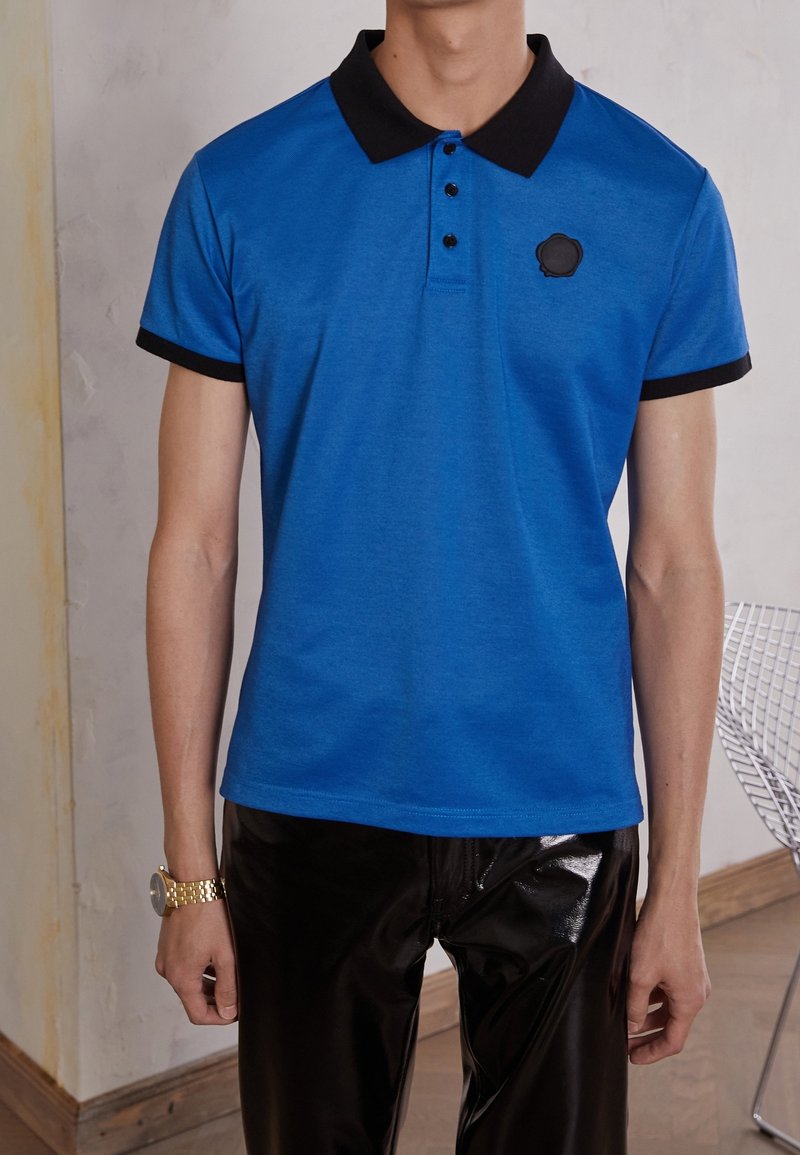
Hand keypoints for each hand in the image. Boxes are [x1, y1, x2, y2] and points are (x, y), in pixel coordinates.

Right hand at [155, 899, 238, 1024]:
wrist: (193, 886)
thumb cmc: (209, 916)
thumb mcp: (226, 955)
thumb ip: (227, 987)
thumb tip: (227, 1011)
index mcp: (181, 978)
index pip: (197, 1014)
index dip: (218, 1018)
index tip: (234, 1012)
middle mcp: (168, 972)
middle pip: (192, 1000)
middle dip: (214, 1001)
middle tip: (235, 995)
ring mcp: (165, 959)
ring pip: (188, 984)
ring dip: (207, 986)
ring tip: (228, 977)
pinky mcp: (166, 948)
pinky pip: (182, 968)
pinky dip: (198, 971)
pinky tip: (214, 961)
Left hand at [626, 890, 710, 1063]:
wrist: (672, 899)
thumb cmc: (660, 935)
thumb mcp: (640, 976)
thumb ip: (635, 1006)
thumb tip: (632, 1027)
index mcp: (690, 1001)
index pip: (673, 1041)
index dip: (651, 1052)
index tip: (632, 1058)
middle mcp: (696, 993)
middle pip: (672, 1025)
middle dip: (647, 1035)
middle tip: (624, 1041)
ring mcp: (692, 978)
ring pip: (669, 1007)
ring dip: (648, 1016)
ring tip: (625, 1020)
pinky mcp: (686, 965)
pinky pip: (669, 990)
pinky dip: (653, 998)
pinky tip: (633, 995)